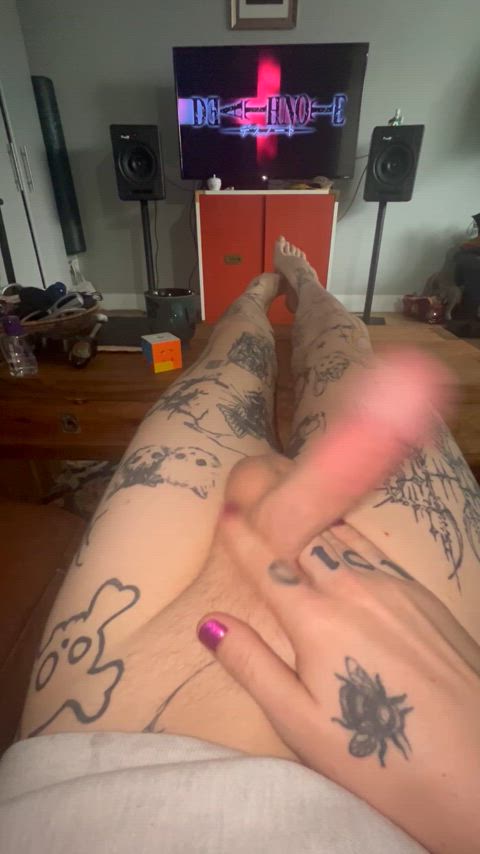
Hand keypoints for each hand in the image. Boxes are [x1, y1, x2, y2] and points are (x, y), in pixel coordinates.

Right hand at [197, 350, 479, 853]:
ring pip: (341, 536)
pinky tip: (339, 534)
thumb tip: (209, 622)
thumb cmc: (378, 755)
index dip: (240, 538)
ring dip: (310, 515)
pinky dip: (345, 534)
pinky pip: (372, 550)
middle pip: (304, 536)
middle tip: (250, 482)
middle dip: (274, 508)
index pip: (267, 565)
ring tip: (289, 495)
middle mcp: (355, 590)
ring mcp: (394, 588)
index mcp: (316, 620)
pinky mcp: (422, 596)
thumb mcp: (300, 723)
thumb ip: (252, 666)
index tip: (222, 513)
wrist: (475, 769)